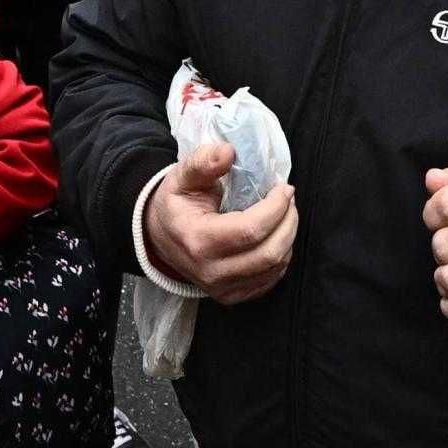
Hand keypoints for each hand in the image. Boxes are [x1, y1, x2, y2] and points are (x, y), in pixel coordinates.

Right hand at [143, 140, 296, 304]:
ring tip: (284, 213)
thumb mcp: (181, 176)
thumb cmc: (175, 204)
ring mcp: (222, 289)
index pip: (251, 230)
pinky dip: (281, 255)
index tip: (284, 187)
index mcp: (198, 241)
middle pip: (269, 253)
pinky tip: (275, 235)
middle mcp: (211, 271)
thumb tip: (228, 151)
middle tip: (288, 199)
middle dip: (288, 221)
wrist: (159, 239)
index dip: (276, 207)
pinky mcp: (232, 296)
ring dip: (288, 237)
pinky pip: (271, 280)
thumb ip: (203, 162)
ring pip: (275, 267)